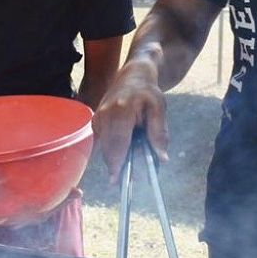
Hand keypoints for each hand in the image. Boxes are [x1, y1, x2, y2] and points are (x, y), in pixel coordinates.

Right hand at [91, 58, 168, 183]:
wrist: (133, 75)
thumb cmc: (148, 92)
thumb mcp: (159, 109)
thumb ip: (159, 134)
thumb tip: (161, 159)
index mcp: (121, 110)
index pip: (117, 142)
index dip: (116, 164)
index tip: (116, 182)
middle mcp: (105, 114)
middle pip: (109, 148)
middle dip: (116, 166)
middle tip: (124, 181)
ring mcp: (98, 118)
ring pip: (104, 148)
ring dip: (115, 159)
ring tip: (126, 167)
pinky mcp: (95, 122)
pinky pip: (102, 143)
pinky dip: (112, 151)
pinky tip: (122, 153)